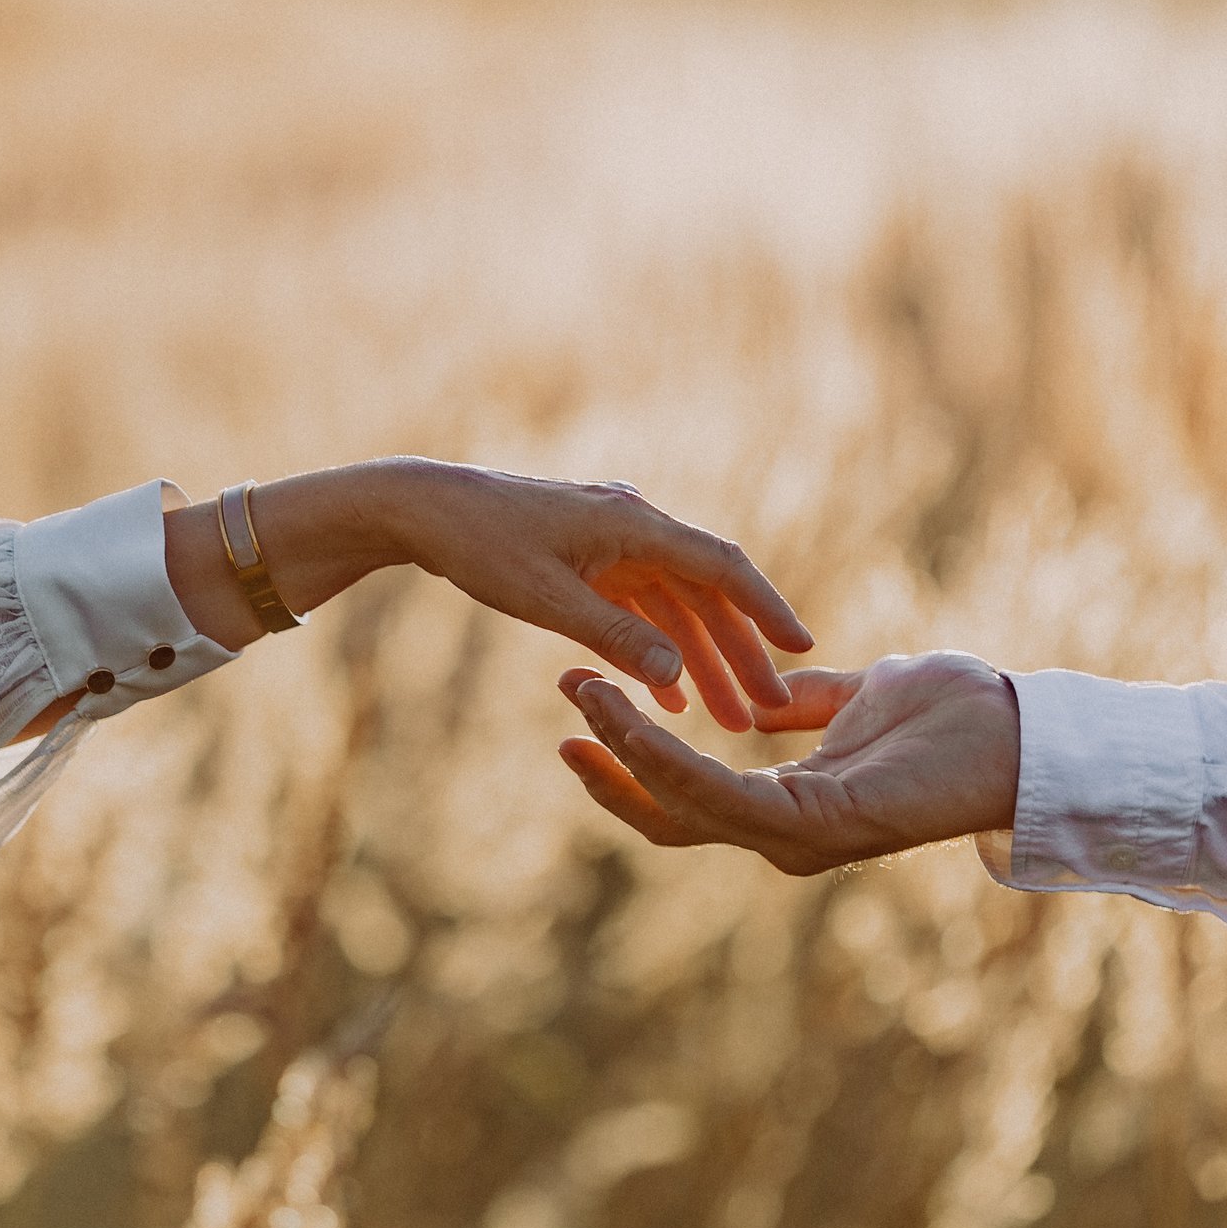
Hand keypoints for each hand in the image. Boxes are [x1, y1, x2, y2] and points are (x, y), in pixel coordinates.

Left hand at [170, 458, 813, 729]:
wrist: (423, 509)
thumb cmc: (481, 546)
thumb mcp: (547, 600)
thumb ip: (615, 640)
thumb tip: (680, 678)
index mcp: (635, 526)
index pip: (722, 568)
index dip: (766, 610)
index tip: (803, 649)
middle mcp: (635, 527)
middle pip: (706, 593)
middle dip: (740, 653)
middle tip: (770, 710)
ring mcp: (613, 542)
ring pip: (675, 606)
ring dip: (702, 659)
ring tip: (727, 717)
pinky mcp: (590, 558)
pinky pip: (641, 607)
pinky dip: (658, 648)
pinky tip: (669, 696)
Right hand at [555, 652, 1019, 872]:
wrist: (1019, 729)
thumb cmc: (956, 715)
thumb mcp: (860, 697)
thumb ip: (808, 704)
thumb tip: (769, 698)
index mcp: (789, 807)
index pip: (686, 796)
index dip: (629, 759)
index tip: (585, 703)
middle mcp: (785, 836)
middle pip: (667, 813)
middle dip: (607, 760)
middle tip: (563, 696)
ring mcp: (799, 841)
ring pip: (684, 804)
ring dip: (625, 750)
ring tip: (582, 693)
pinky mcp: (817, 827)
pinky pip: (722, 794)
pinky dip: (668, 759)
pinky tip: (632, 718)